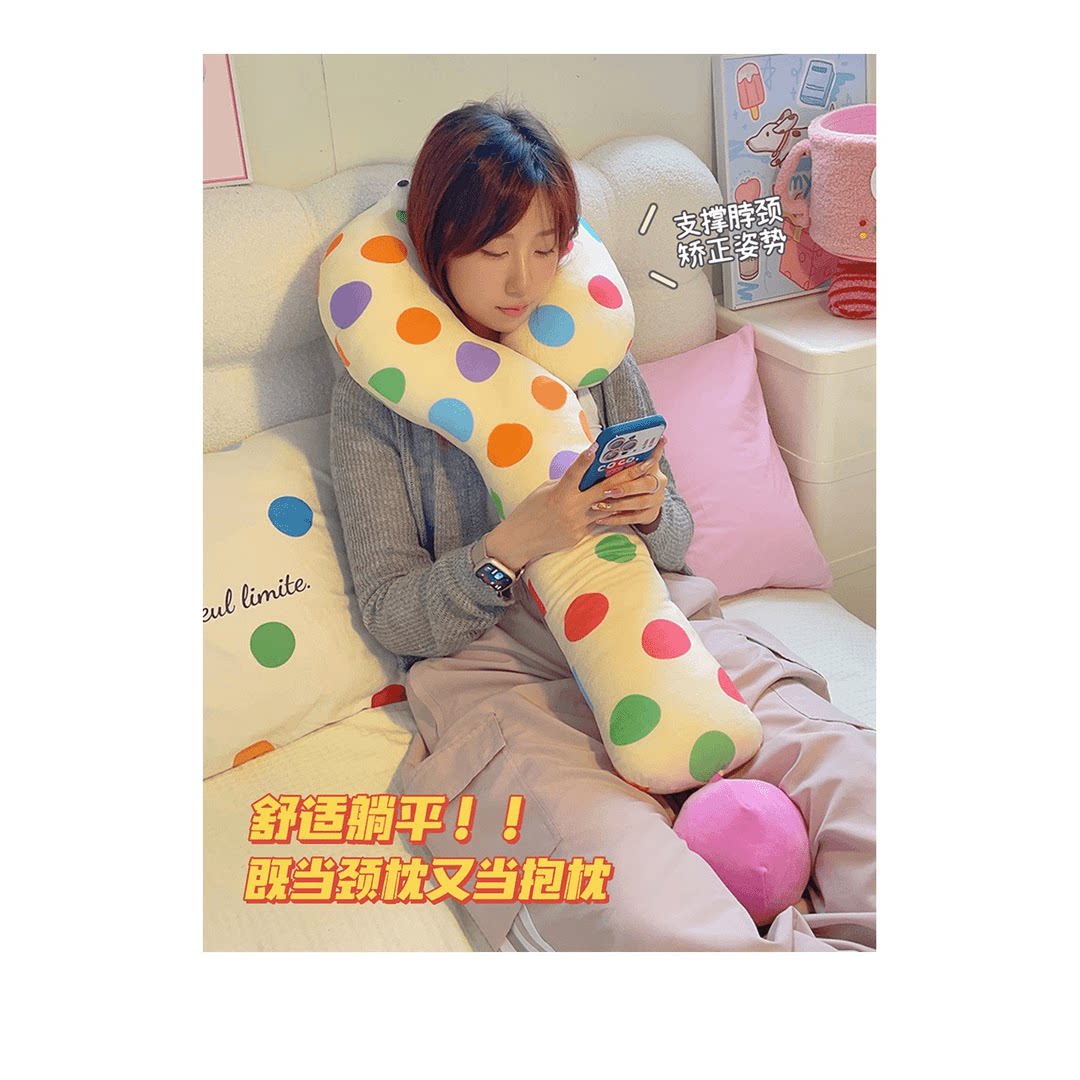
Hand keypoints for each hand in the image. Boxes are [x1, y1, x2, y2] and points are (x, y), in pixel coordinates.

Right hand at [485, 441, 639, 569]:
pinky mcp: (580, 535)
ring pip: (610, 508)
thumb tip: (586, 473)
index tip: (597, 446)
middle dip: (630, 475)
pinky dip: (610, 513)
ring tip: (648, 485)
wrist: (520, 540)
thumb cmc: (530, 510)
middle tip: (649, 463)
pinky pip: (598, 522)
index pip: (575, 473)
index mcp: (559, 493)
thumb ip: (567, 482)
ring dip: (630, 495)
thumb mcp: (546, 490)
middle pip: (605, 490)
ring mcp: (578, 524)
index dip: (585, 460)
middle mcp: (571, 508)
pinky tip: (628, 507)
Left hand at [587, 436, 667, 531]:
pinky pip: (633, 518)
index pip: (653, 458)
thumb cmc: (626, 480)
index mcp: (652, 466)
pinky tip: (602, 518)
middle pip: (647, 483)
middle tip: (608, 490)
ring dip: (619, 504)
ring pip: (640, 502)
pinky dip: (616, 518)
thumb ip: (619, 458)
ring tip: (601, 505)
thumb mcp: (625, 467)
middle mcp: (658, 482)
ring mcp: (656, 500)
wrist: (639, 505)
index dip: (652, 454)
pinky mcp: (650, 514)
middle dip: (626, 487)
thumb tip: (594, 445)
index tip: (647, 452)